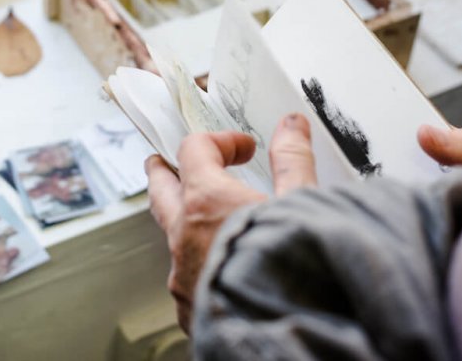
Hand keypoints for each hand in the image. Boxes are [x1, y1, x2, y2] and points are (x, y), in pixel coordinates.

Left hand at [145, 114, 315, 332]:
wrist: (292, 335)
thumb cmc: (293, 267)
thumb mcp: (301, 201)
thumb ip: (292, 159)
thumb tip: (292, 125)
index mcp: (205, 201)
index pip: (194, 150)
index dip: (220, 141)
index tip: (245, 148)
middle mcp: (183, 237)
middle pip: (160, 188)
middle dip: (167, 170)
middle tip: (169, 162)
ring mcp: (182, 276)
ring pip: (171, 236)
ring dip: (183, 219)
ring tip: (199, 215)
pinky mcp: (189, 310)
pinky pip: (185, 276)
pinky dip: (197, 261)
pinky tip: (218, 265)